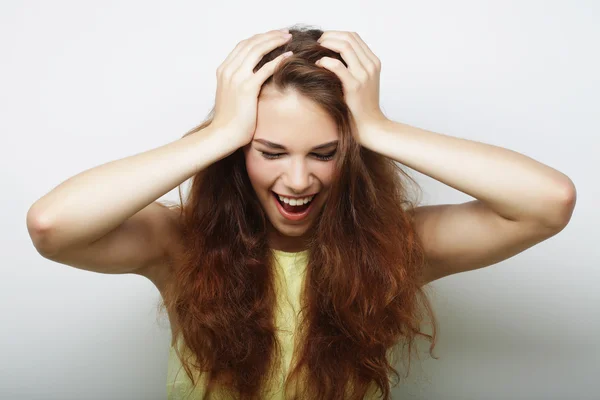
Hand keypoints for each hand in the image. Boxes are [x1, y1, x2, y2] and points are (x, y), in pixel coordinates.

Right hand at [211, 29, 292, 147]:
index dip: (260, 38)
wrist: (223, 135)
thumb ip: (240, 81)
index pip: (243, 45)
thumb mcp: (231, 94)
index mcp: (224, 70)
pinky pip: (265, 68)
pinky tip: (289, 55)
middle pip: (251, 43)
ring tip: (287, 38)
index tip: (273, 35)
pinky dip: (278, 60)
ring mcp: (236, 78)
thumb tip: (255, 76)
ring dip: (274, 41)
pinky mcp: (247, 88)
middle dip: (269, 35)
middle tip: (284, 33)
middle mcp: (229, 70)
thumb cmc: (230, 120)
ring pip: (257, 50)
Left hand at [315, 31, 387, 143]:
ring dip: (327, 45)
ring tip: (316, 51)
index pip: (354, 36)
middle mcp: (371, 65)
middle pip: (348, 37)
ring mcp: (364, 74)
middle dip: (329, 36)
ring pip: (344, 46)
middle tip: (317, 43)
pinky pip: (337, 66)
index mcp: (373, 62)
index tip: (323, 40)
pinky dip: (325, 61)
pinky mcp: (355, 86)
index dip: (336, 34)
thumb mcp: (362, 82)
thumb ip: (353, 67)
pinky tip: (318, 65)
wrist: (371, 126)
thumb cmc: (362, 107)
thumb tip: (332, 54)